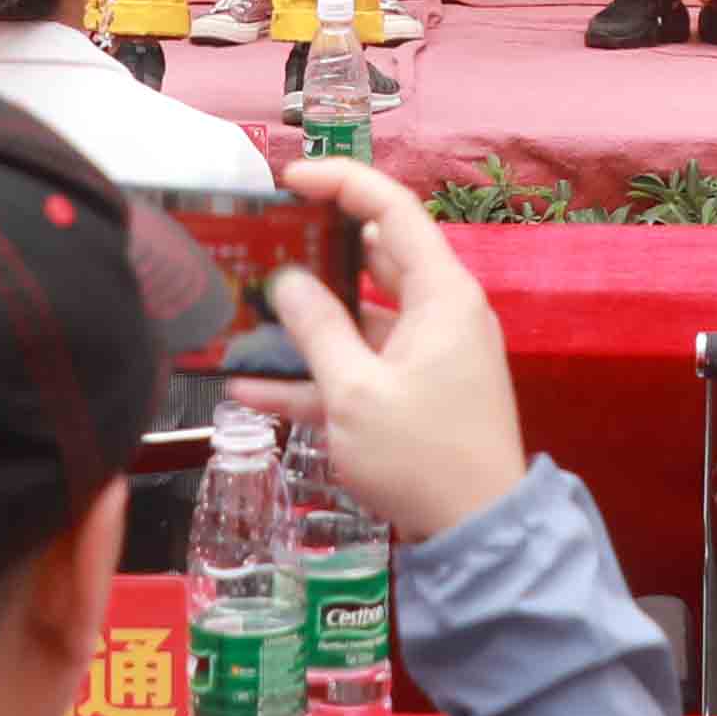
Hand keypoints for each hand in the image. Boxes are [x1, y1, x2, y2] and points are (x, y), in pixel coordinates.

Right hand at [256, 158, 529, 542]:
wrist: (475, 535)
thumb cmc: (423, 456)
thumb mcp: (357, 392)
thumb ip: (317, 329)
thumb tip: (285, 282)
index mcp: (441, 294)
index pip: (391, 209)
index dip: (339, 182)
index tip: (287, 180)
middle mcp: (439, 313)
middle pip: (371, 260)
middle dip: (310, 255)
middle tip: (257, 247)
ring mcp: (428, 355)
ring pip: (357, 319)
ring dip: (303, 324)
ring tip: (241, 318)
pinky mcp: (413, 394)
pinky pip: (359, 369)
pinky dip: (314, 375)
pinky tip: (251, 388)